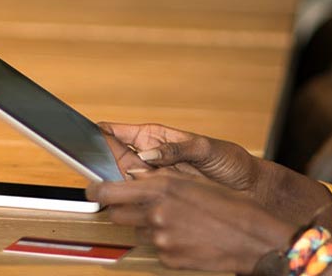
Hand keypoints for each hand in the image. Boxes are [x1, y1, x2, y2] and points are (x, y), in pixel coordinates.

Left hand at [87, 170, 296, 273]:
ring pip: (138, 231)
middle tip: (141, 206)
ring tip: (177, 222)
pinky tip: (186, 237)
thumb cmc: (231, 206)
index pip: (110, 190)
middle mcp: (156, 212)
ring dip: (148, 225)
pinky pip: (155, 249)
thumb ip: (162, 182)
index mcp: (162, 187)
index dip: (96, 191)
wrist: (253, 238)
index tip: (93, 189)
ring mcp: (161, 238)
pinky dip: (165, 243)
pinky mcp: (168, 258)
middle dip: (123, 209)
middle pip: (116, 214)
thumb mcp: (193, 182)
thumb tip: (136, 180)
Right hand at [100, 122, 265, 194]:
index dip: (98, 133)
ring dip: (112, 182)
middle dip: (97, 161)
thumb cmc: (230, 162)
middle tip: (87, 168)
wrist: (248, 187)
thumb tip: (148, 156)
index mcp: (155, 136)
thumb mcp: (206, 148)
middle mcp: (150, 156)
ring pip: (122, 179)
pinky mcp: (160, 196)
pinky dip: (129, 198)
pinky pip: (138, 196)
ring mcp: (153, 177)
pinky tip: (124, 200)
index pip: (117, 132)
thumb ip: (176, 149)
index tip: (82, 138)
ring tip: (101, 184)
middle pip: (112, 157)